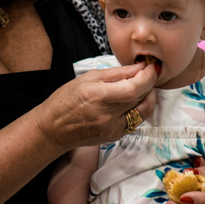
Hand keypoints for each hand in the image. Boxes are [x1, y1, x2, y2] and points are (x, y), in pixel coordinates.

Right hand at [36, 62, 156, 151]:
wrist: (53, 129)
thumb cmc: (66, 100)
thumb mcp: (88, 78)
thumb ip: (117, 73)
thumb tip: (140, 67)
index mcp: (98, 97)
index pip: (134, 88)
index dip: (148, 77)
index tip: (151, 67)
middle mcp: (107, 116)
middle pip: (142, 98)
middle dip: (150, 83)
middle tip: (148, 73)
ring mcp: (112, 129)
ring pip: (144, 111)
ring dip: (148, 97)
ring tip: (143, 86)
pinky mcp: (115, 136)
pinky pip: (136, 120)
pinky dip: (139, 108)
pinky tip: (133, 99)